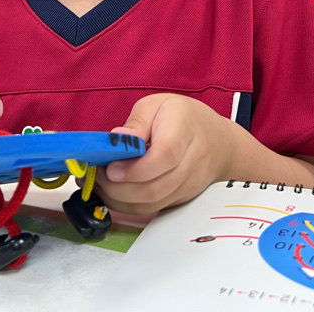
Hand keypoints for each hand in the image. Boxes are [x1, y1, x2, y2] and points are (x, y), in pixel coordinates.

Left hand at [94, 93, 234, 214]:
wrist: (218, 143)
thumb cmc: (182, 118)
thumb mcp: (156, 105)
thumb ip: (136, 122)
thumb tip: (115, 140)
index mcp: (185, 129)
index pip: (165, 156)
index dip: (136, 168)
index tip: (110, 169)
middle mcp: (192, 161)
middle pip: (157, 186)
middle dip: (120, 187)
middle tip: (96, 176)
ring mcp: (189, 185)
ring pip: (153, 203)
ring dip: (120, 199)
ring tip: (99, 183)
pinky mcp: (181, 199)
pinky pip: (153, 209)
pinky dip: (127, 205)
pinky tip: (112, 192)